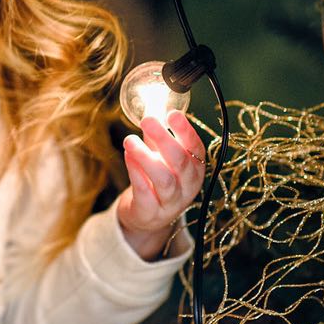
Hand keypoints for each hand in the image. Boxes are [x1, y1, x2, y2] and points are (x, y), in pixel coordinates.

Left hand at [118, 109, 205, 260]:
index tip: (172, 114)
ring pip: (164, 179)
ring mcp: (171, 202)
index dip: (185, 131)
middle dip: (165, 139)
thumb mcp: (161, 157)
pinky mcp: (151, 212)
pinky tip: (127, 156)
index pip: (196, 148)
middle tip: (147, 120)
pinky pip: (145, 192)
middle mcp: (188, 186)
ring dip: (146, 157)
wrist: (147, 216)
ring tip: (129, 140)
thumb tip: (152, 107)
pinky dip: (136, 173)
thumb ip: (158, 135)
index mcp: (195, 169)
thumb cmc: (156, 180)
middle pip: (181, 162)